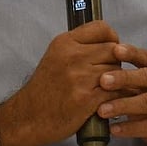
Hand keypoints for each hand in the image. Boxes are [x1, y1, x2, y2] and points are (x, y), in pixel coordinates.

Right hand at [0, 20, 120, 145]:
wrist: (28, 117)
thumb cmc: (44, 90)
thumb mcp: (55, 57)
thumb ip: (78, 47)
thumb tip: (107, 42)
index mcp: (65, 43)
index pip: (101, 28)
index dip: (112, 38)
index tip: (111, 49)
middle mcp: (73, 57)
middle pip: (113, 50)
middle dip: (116, 62)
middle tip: (111, 72)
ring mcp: (80, 77)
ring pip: (117, 71)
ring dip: (118, 81)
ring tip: (110, 88)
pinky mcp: (87, 98)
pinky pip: (116, 91)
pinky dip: (118, 96)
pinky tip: (112, 100)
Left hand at [95, 43, 146, 145]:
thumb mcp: (145, 95)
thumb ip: (129, 85)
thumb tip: (97, 76)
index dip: (132, 53)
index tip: (115, 50)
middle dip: (125, 78)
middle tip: (103, 81)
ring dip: (124, 105)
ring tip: (102, 110)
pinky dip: (131, 128)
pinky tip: (115, 129)